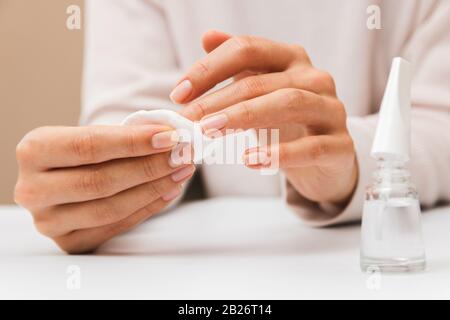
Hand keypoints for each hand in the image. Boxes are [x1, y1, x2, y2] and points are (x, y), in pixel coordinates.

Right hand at [15, 125, 194, 253]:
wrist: (65, 178)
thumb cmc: (84, 153)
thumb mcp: (93, 135)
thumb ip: (126, 136)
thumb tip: (171, 135)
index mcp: (34, 151)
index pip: (88, 146)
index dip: (133, 142)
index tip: (170, 136)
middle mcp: (33, 189)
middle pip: (100, 181)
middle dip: (149, 168)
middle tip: (182, 156)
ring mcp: (48, 221)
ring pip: (109, 208)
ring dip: (153, 189)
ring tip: (181, 172)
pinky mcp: (69, 242)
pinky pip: (115, 227)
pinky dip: (148, 208)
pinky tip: (169, 191)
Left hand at [177, 30, 356, 204]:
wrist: (327, 158)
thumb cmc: (288, 122)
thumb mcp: (261, 90)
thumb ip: (238, 64)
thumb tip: (208, 36)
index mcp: (291, 59)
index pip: (246, 49)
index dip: (208, 69)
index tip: (178, 94)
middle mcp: (315, 78)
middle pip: (261, 81)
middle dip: (218, 100)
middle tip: (188, 120)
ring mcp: (331, 109)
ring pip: (288, 104)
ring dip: (243, 117)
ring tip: (211, 133)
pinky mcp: (340, 145)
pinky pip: (311, 147)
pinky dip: (279, 154)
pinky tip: (251, 161)